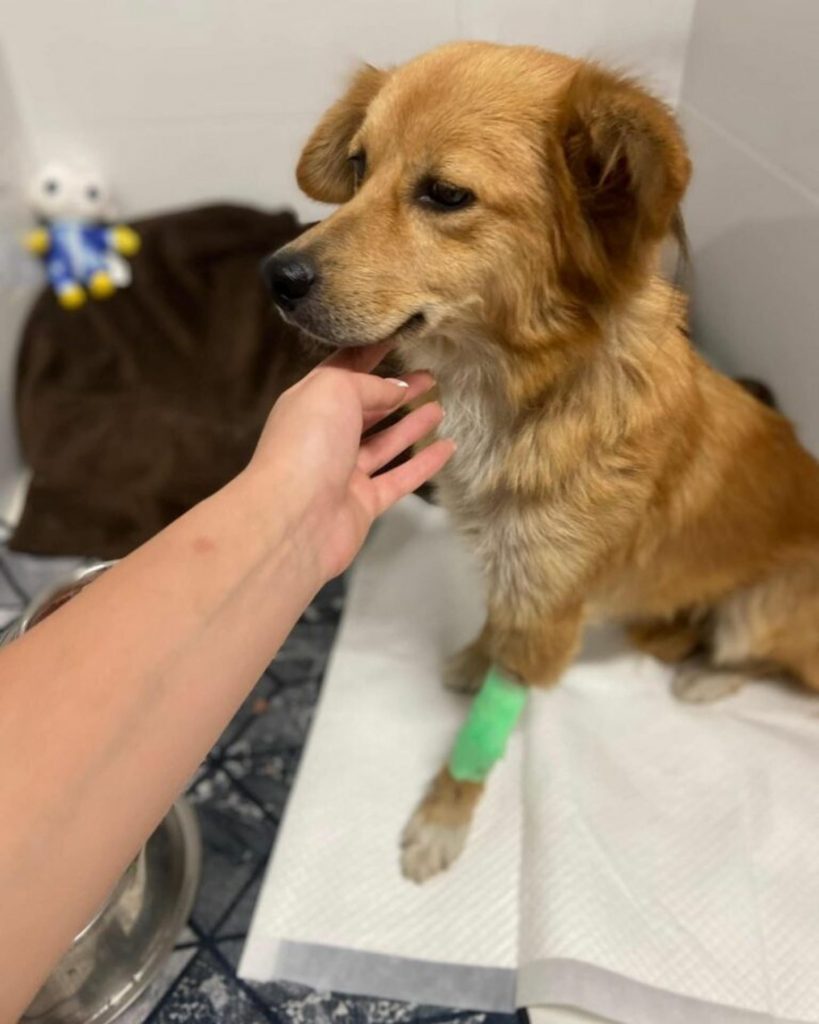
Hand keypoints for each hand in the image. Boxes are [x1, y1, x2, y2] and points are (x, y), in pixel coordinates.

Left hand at [247, 342, 452, 580]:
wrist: (293, 519)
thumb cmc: (307, 444)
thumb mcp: (335, 390)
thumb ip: (370, 385)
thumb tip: (398, 389)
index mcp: (311, 402)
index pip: (344, 371)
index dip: (370, 353)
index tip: (400, 337)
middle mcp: (325, 435)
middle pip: (365, 408)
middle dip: (395, 391)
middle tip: (430, 376)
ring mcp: (344, 472)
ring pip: (383, 443)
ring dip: (411, 425)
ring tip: (440, 408)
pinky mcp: (363, 503)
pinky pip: (399, 478)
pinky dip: (424, 464)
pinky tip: (448, 448)